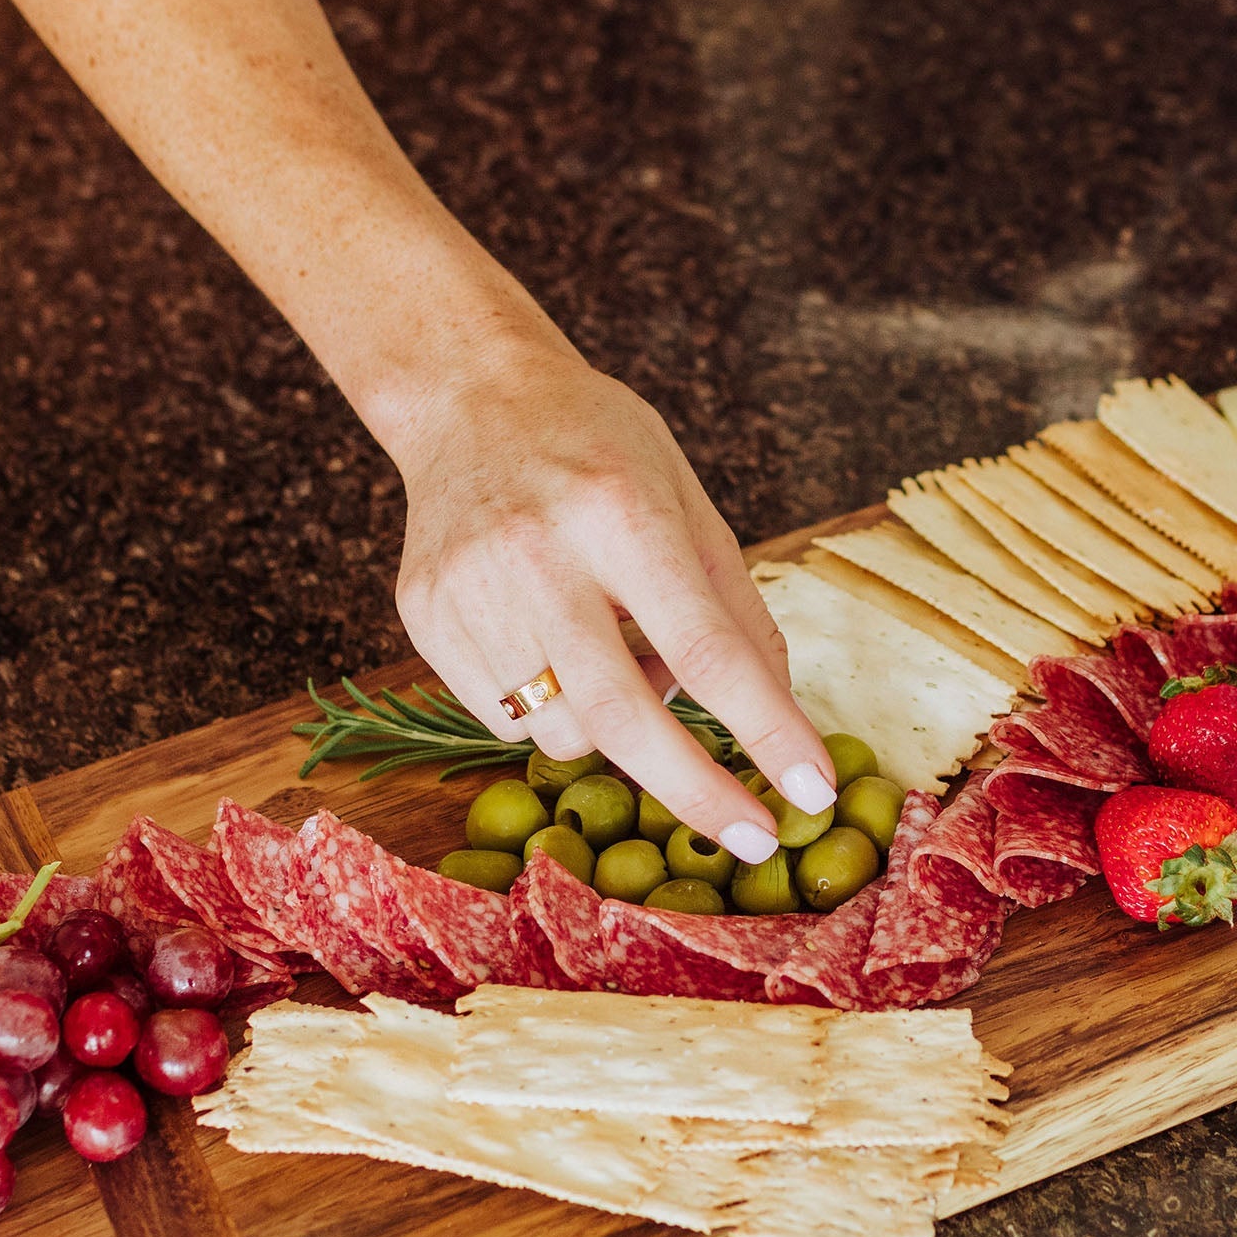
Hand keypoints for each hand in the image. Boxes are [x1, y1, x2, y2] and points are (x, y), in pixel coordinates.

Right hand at [381, 338, 832, 860]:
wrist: (469, 399)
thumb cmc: (598, 449)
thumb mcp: (687, 498)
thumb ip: (734, 606)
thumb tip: (775, 715)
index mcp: (619, 512)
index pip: (706, 647)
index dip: (766, 730)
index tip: (813, 791)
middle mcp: (536, 554)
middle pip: (621, 716)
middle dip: (695, 793)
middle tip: (752, 837)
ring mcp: (468, 591)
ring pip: (562, 731)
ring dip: (615, 730)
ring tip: (616, 652)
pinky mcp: (423, 619)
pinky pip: (506, 719)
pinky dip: (553, 708)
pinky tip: (553, 643)